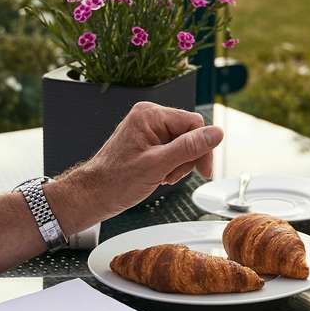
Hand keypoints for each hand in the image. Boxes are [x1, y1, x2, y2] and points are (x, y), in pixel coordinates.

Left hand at [64, 103, 222, 220]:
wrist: (93, 195)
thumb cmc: (116, 181)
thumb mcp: (158, 165)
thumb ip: (189, 147)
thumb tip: (216, 133)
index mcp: (150, 115)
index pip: (194, 124)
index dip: (202, 148)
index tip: (203, 171)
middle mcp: (149, 117)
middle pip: (189, 133)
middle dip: (186, 158)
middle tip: (172, 176)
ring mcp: (147, 129)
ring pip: (182, 144)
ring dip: (178, 164)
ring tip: (162, 177)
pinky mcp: (147, 141)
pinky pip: (171, 149)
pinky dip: (170, 165)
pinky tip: (159, 175)